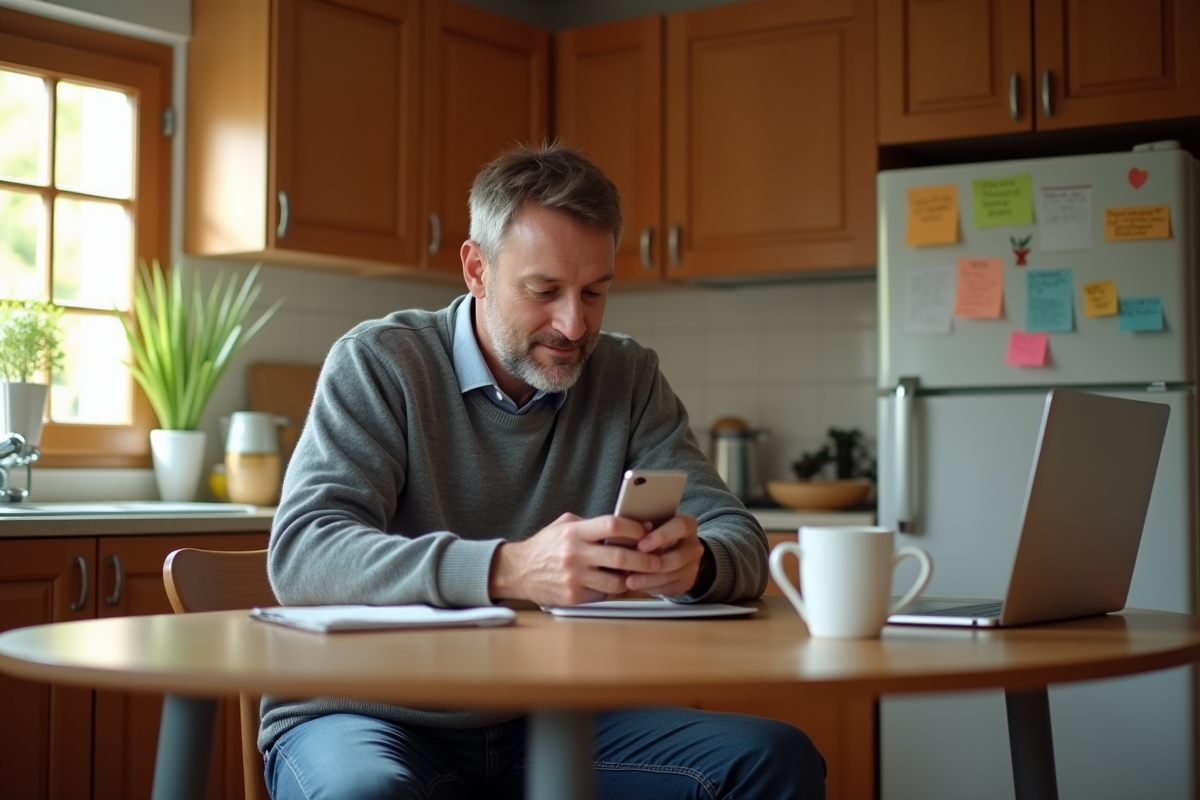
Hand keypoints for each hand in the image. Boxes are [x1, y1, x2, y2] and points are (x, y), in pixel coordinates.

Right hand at [489, 512, 666, 606]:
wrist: (517, 572)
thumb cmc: (544, 546)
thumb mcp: (563, 525)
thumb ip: (591, 524)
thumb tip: (625, 525)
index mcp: (574, 532)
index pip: (612, 525)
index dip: (634, 528)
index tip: (646, 531)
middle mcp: (575, 554)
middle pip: (621, 557)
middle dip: (645, 559)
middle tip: (658, 560)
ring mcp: (574, 577)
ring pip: (616, 581)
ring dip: (633, 579)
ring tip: (642, 575)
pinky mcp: (573, 596)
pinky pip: (602, 593)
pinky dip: (613, 590)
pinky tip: (617, 584)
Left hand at [623, 513, 702, 596]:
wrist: (676, 555)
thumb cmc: (658, 535)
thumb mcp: (654, 527)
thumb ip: (645, 528)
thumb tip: (628, 531)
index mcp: (687, 525)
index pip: (680, 526)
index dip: (661, 536)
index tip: (641, 545)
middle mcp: (693, 546)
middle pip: (678, 556)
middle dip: (652, 562)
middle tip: (631, 566)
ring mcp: (692, 567)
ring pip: (671, 575)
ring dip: (649, 578)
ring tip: (630, 580)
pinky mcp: (686, 583)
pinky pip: (669, 586)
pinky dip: (651, 586)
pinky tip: (637, 585)